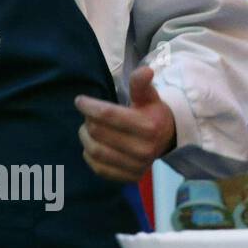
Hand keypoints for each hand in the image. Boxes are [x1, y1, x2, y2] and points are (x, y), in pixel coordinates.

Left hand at [75, 66, 176, 182]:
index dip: (89, 106)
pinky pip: (99, 168)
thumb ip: (141, 84)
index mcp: (149, 126)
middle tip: (88, 115)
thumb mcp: (149, 97)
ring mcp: (136, 166)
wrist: (167, 141)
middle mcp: (143, 149)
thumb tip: (145, 70)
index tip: (80, 101)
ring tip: (87, 129)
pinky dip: (90, 155)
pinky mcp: (129, 178)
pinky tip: (93, 144)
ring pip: (95, 151)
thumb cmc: (153, 114)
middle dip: (88, 120)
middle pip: (98, 132)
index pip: (108, 115)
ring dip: (85, 137)